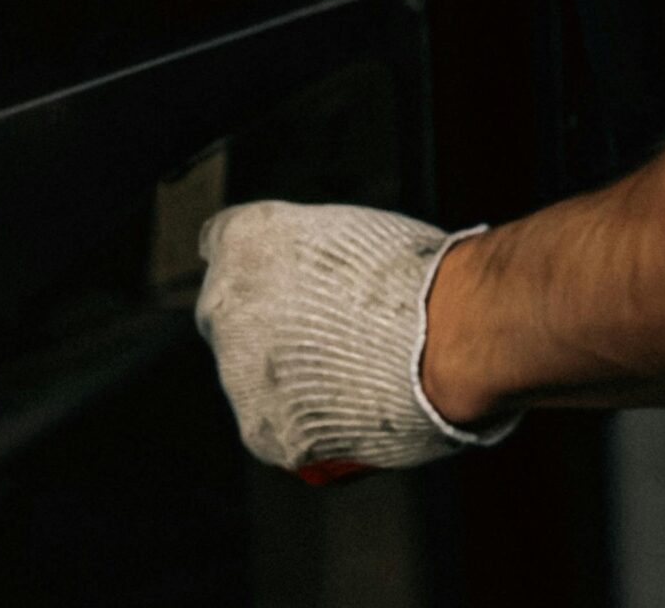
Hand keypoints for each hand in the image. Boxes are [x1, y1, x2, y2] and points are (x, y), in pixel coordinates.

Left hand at [195, 199, 518, 477]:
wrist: (447, 335)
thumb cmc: (415, 272)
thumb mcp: (352, 232)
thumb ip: (310, 254)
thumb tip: (313, 280)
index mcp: (244, 237)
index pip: (217, 245)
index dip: (255, 265)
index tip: (281, 280)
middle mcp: (223, 303)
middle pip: (228, 319)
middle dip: (265, 328)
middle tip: (327, 335)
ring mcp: (236, 373)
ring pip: (249, 380)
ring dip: (287, 382)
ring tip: (356, 376)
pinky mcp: (263, 433)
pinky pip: (277, 430)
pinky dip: (308, 428)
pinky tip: (352, 414)